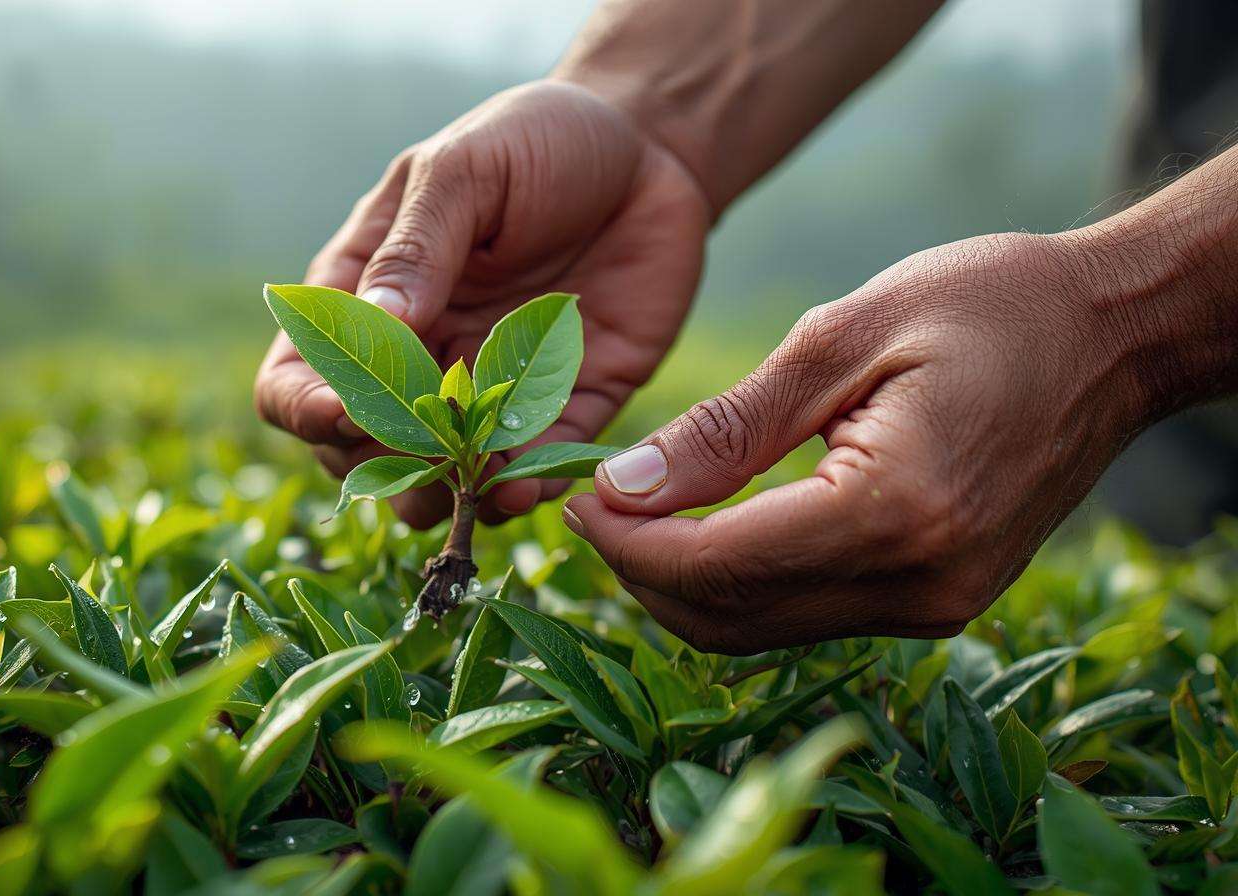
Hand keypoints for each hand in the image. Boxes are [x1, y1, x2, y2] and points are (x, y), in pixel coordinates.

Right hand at [254, 80, 708, 526]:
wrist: (648, 148)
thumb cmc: (536, 141)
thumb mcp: (464, 172)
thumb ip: (417, 248)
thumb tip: (379, 324)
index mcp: (366, 298)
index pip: (297, 376)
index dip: (305, 406)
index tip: (344, 412)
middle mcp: (418, 356)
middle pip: (360, 449)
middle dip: (380, 468)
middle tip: (422, 457)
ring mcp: (488, 391)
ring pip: (442, 479)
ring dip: (448, 496)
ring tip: (473, 488)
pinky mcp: (564, 406)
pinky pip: (533, 471)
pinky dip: (523, 491)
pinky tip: (528, 487)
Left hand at [563, 232, 1156, 653]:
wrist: (1115, 334)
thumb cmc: (987, 305)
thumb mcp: (842, 337)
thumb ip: (729, 427)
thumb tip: (622, 488)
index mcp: (894, 510)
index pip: (715, 564)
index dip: (626, 543)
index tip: (571, 500)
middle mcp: (918, 584)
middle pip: (727, 618)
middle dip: (639, 572)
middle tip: (589, 507)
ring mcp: (934, 607)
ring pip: (760, 631)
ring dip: (682, 584)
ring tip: (634, 512)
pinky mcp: (937, 603)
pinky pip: (806, 615)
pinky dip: (740, 583)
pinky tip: (707, 525)